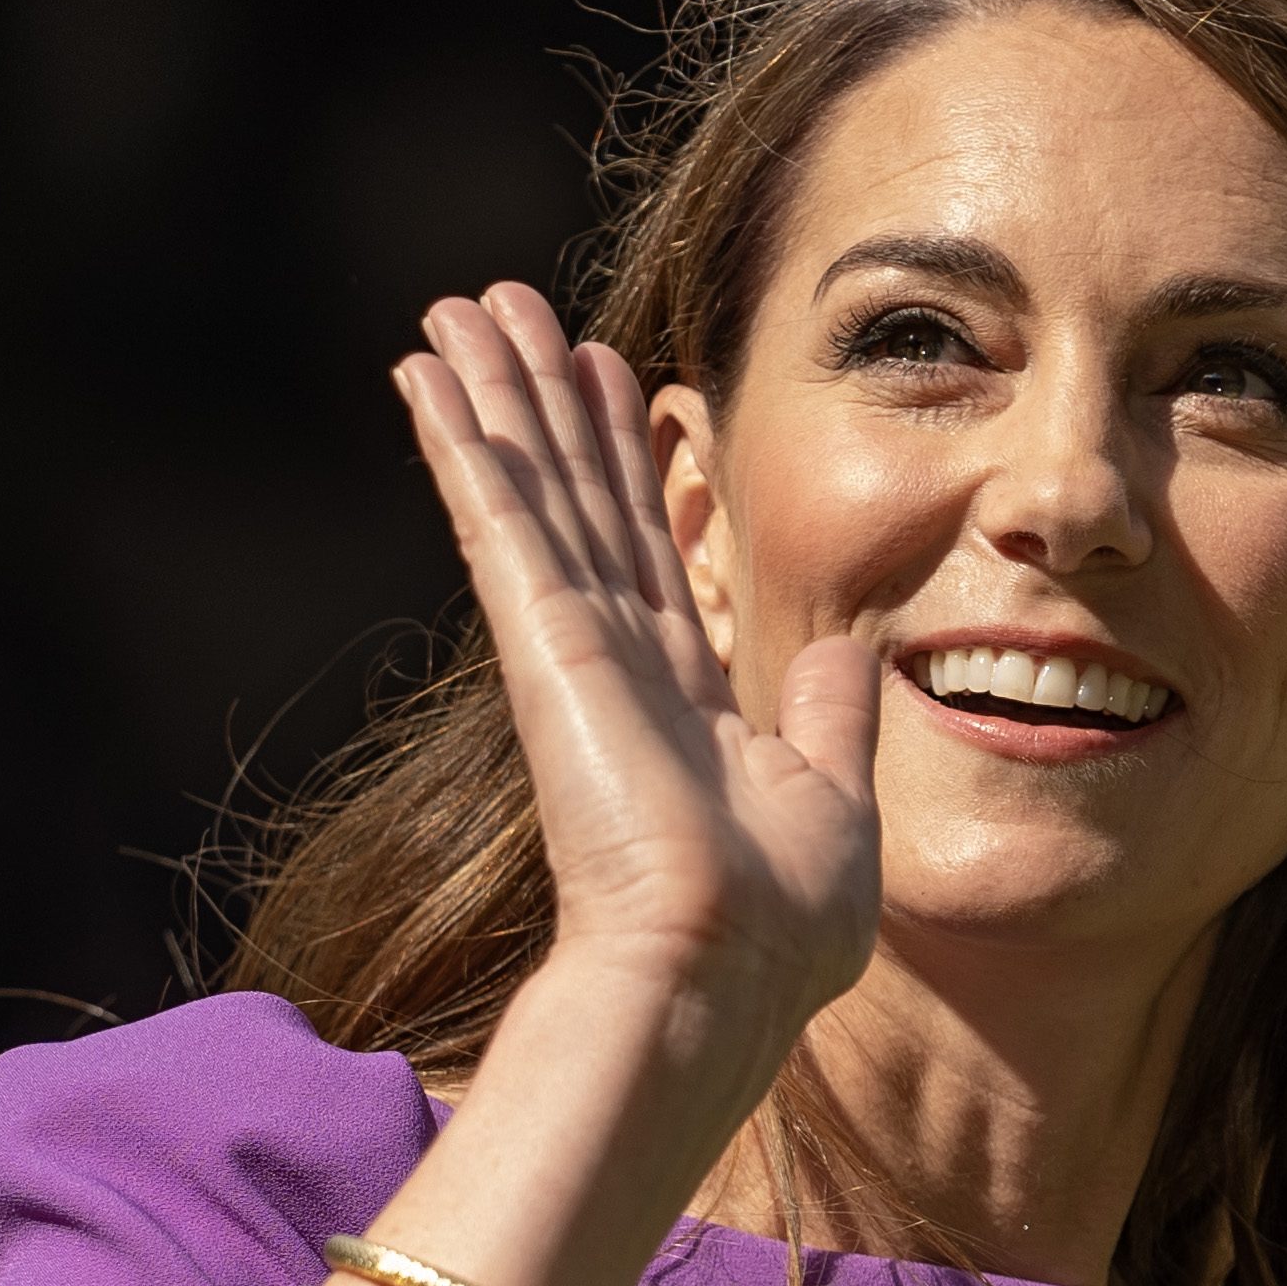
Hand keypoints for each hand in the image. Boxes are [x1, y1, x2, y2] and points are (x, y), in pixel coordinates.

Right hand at [396, 287, 882, 1068]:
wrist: (721, 975)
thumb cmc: (778, 928)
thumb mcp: (836, 802)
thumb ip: (833, 717)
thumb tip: (856, 654)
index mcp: (687, 699)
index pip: (647, 551)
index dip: (625, 459)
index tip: (608, 378)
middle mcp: (619, 661)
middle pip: (575, 499)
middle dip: (542, 402)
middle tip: (504, 313)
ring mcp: (572, 650)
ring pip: (529, 488)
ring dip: (492, 395)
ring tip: (459, 310)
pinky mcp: (543, 645)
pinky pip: (501, 519)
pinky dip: (464, 443)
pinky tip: (430, 375)